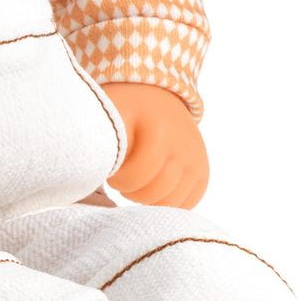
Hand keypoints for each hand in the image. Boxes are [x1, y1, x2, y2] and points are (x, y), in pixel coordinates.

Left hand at [102, 82, 208, 208]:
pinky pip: (186, 204)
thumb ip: (104, 143)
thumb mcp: (111, 116)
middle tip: (122, 179)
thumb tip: (98, 173)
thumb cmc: (125, 110)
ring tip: (136, 183)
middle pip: (155, 193)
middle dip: (131, 192)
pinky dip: (166, 203)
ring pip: (171, 204)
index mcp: (158, 128)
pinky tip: (152, 188)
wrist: (157, 96)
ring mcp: (196, 160)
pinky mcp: (202, 173)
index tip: (111, 172)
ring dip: (148, 200)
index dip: (120, 180)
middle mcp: (184, 145)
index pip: (138, 174)